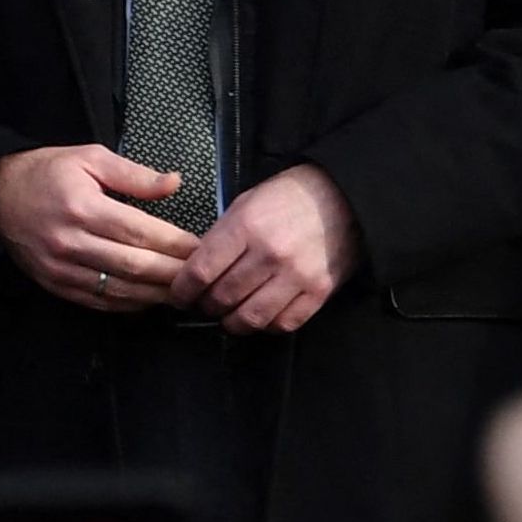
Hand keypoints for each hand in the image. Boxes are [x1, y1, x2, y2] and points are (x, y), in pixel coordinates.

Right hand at [0, 145, 199, 310]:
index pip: (140, 232)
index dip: (175, 244)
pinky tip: (149, 299)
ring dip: (156, 294)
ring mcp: (61, 267)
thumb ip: (134, 174)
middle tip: (202, 275)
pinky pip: (98, 301)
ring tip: (183, 291)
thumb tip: (174, 183)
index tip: (200, 247)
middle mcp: (72, 241)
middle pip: (135, 266)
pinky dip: (128, 304)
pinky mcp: (54, 284)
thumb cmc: (45, 172)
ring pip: (120, 289)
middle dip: (174, 273)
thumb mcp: (89, 158)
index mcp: (83, 206)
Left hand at [170, 165, 357, 333]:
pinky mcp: (319, 292)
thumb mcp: (245, 204)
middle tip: (204, 305)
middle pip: (223, 297)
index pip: (201, 271)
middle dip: (206, 306)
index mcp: (246, 226)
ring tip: (228, 316)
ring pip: (251, 317)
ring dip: (233, 322)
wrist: (341, 197)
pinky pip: (283, 323)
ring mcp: (297, 276)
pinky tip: (259, 316)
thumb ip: (221, 237)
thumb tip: (197, 270)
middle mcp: (270, 254)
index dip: (183, 291)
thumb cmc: (287, 198)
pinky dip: (266, 325)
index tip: (180, 297)